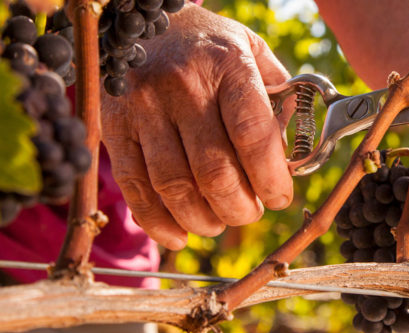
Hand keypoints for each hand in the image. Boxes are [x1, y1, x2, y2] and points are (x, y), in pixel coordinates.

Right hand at [102, 5, 292, 249]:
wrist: (139, 16)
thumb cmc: (208, 45)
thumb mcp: (251, 51)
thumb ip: (279, 97)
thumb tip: (295, 155)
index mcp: (227, 65)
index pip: (253, 135)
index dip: (271, 178)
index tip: (281, 197)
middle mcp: (183, 86)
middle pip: (214, 171)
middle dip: (240, 207)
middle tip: (251, 213)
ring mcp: (143, 107)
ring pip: (174, 186)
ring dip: (204, 219)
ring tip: (220, 222)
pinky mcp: (113, 126)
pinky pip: (135, 187)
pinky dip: (158, 222)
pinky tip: (180, 234)